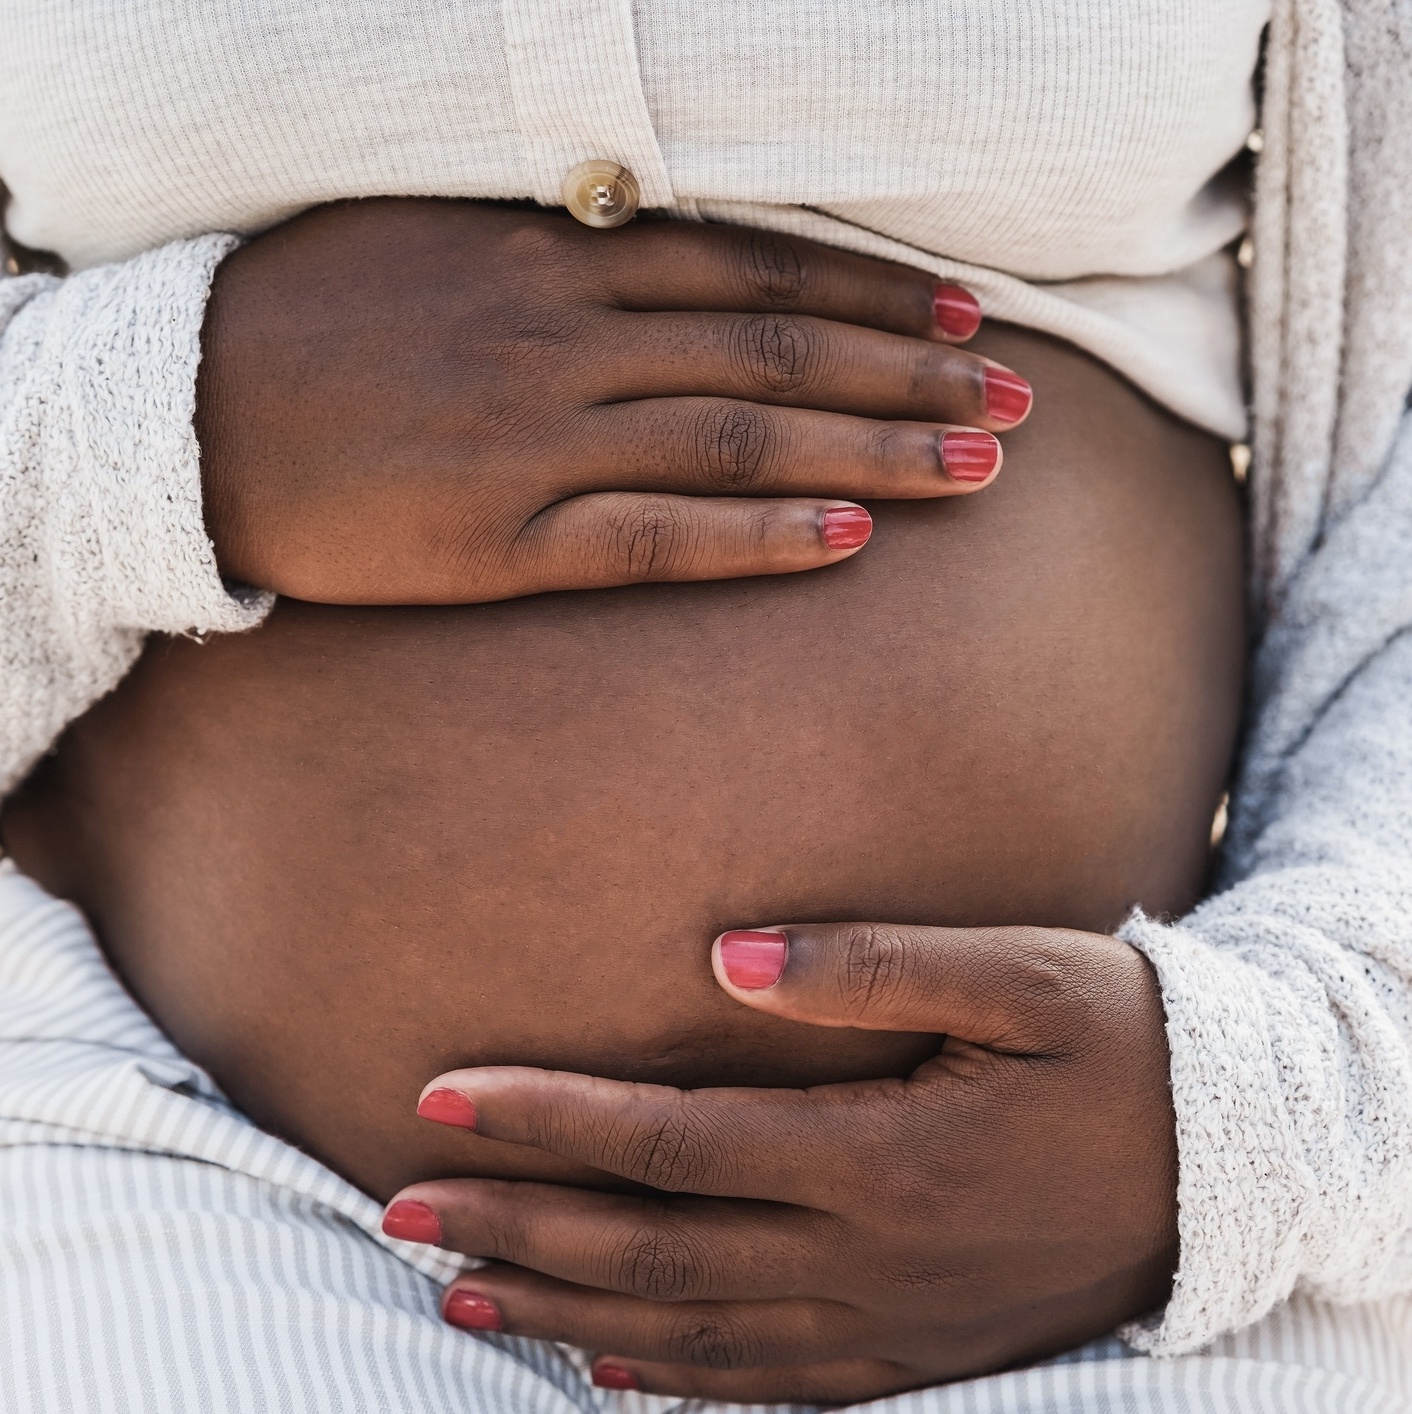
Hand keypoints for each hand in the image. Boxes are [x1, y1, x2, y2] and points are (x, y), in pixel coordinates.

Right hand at [196, 198, 1028, 603]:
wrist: (187, 412)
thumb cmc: (314, 318)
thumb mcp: (441, 241)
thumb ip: (561, 250)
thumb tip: (664, 249)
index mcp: (557, 261)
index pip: (759, 273)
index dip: (875, 294)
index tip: (969, 315)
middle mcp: (569, 340)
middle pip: (779, 353)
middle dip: (913, 372)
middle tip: (1020, 398)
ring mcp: (542, 441)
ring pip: (743, 438)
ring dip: (873, 449)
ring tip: (980, 466)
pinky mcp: (507, 539)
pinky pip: (657, 538)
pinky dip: (757, 535)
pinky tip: (847, 536)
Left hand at [384, 922, 1178, 1402]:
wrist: (1229, 1166)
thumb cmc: (1117, 1045)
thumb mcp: (1016, 975)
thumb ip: (868, 966)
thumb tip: (724, 958)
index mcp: (879, 1155)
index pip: (669, 1143)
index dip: (547, 1118)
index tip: (442, 1092)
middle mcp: (863, 1257)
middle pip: (650, 1249)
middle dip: (517, 1222)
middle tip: (398, 1205)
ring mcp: (884, 1322)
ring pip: (685, 1334)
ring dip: (563, 1307)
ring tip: (458, 1282)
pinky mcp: (909, 1353)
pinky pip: (762, 1386)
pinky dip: (665, 1380)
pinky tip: (597, 1366)